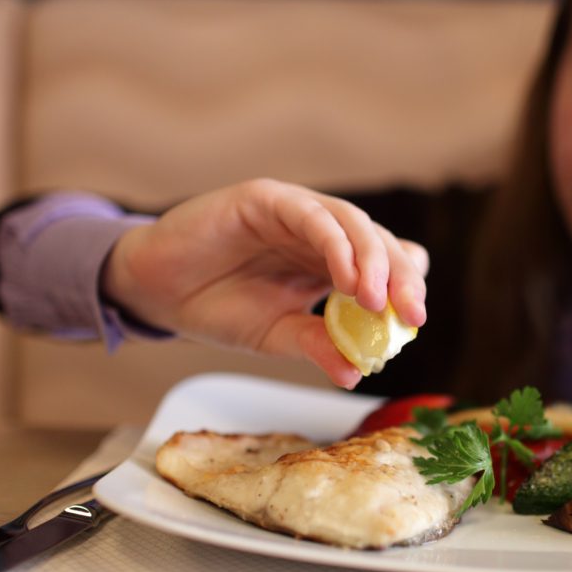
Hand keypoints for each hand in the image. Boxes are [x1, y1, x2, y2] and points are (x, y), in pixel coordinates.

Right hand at [101, 178, 428, 388]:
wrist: (156, 290)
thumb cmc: (216, 306)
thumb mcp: (275, 335)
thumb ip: (316, 345)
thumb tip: (356, 372)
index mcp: (330, 262)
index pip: (385, 266)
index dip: (405, 288)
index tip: (415, 324)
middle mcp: (320, 233)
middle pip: (380, 243)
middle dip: (400, 278)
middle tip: (410, 315)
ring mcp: (296, 211)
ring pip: (353, 224)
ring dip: (372, 261)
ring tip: (378, 301)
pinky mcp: (267, 198)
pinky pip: (311, 215)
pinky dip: (335, 244)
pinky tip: (346, 277)